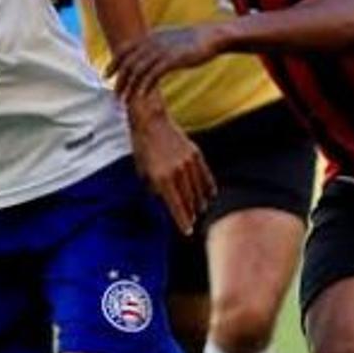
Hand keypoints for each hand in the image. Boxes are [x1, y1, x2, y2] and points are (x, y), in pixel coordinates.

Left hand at [107, 25, 223, 103]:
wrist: (210, 37)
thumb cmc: (192, 41)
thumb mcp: (169, 39)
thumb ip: (156, 45)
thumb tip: (148, 53)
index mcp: (150, 37)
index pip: (124, 49)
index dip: (113, 63)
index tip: (106, 75)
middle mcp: (152, 42)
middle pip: (128, 62)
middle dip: (119, 79)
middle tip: (115, 94)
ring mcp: (161, 50)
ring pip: (138, 70)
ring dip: (129, 86)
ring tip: (125, 100)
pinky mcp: (172, 59)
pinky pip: (153, 74)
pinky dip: (145, 86)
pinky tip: (141, 96)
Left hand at [130, 112, 216, 233]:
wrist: (151, 121)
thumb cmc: (142, 146)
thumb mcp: (142, 170)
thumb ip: (153, 187)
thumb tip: (163, 199)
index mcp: (162, 179)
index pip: (176, 207)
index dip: (183, 221)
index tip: (188, 231)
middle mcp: (178, 173)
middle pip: (189, 200)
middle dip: (191, 213)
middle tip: (193, 221)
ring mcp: (188, 163)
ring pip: (199, 189)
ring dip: (200, 202)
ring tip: (201, 210)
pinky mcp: (195, 154)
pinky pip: (205, 175)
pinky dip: (208, 186)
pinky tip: (211, 194)